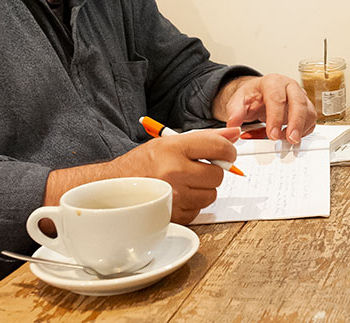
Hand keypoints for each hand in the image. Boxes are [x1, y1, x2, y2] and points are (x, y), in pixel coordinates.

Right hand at [116, 127, 239, 223]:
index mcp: (174, 148)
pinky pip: (198, 210)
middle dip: (212, 172)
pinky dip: (192, 204)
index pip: (218, 147)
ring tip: (185, 182)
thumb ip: (205, 138)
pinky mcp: (173, 215)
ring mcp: (174, 196)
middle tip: (198, 169)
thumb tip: (234, 134)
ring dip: (203, 189)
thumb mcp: (170, 142)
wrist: (115, 185)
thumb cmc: (144, 162)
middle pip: (217, 175)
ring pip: (210, 195)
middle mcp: (174, 172)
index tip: (226, 153)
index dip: (228, 150)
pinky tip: (178, 195)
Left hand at [215, 74, 315, 143]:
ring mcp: (300, 96)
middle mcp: (289, 86)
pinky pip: (311, 120)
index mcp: (272, 82)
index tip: (272, 134)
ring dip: (301, 129)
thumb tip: (232, 125)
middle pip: (299, 103)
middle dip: (296, 124)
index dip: (276, 118)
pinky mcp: (306, 107)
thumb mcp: (238, 101)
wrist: (258, 93)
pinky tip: (292, 136)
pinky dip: (304, 131)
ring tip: (288, 140)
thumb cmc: (251, 96)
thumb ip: (235, 112)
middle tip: (290, 139)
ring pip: (309, 112)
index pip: (277, 99)